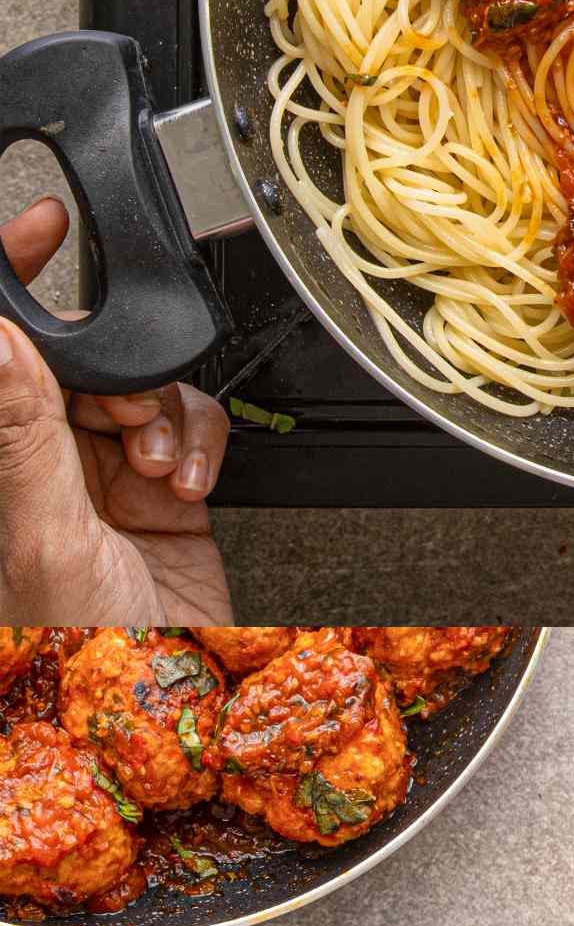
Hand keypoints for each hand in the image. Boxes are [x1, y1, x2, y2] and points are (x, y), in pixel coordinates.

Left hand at [0, 199, 232, 624]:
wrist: (172, 699)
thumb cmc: (83, 649)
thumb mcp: (44, 532)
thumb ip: (21, 429)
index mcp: (5, 457)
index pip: (5, 345)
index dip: (17, 277)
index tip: (43, 227)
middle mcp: (49, 459)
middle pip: (84, 359)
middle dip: (118, 373)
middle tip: (127, 416)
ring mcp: (108, 475)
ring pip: (145, 387)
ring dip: (164, 418)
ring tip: (159, 470)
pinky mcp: (168, 493)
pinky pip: (194, 427)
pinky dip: (202, 446)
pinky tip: (187, 487)